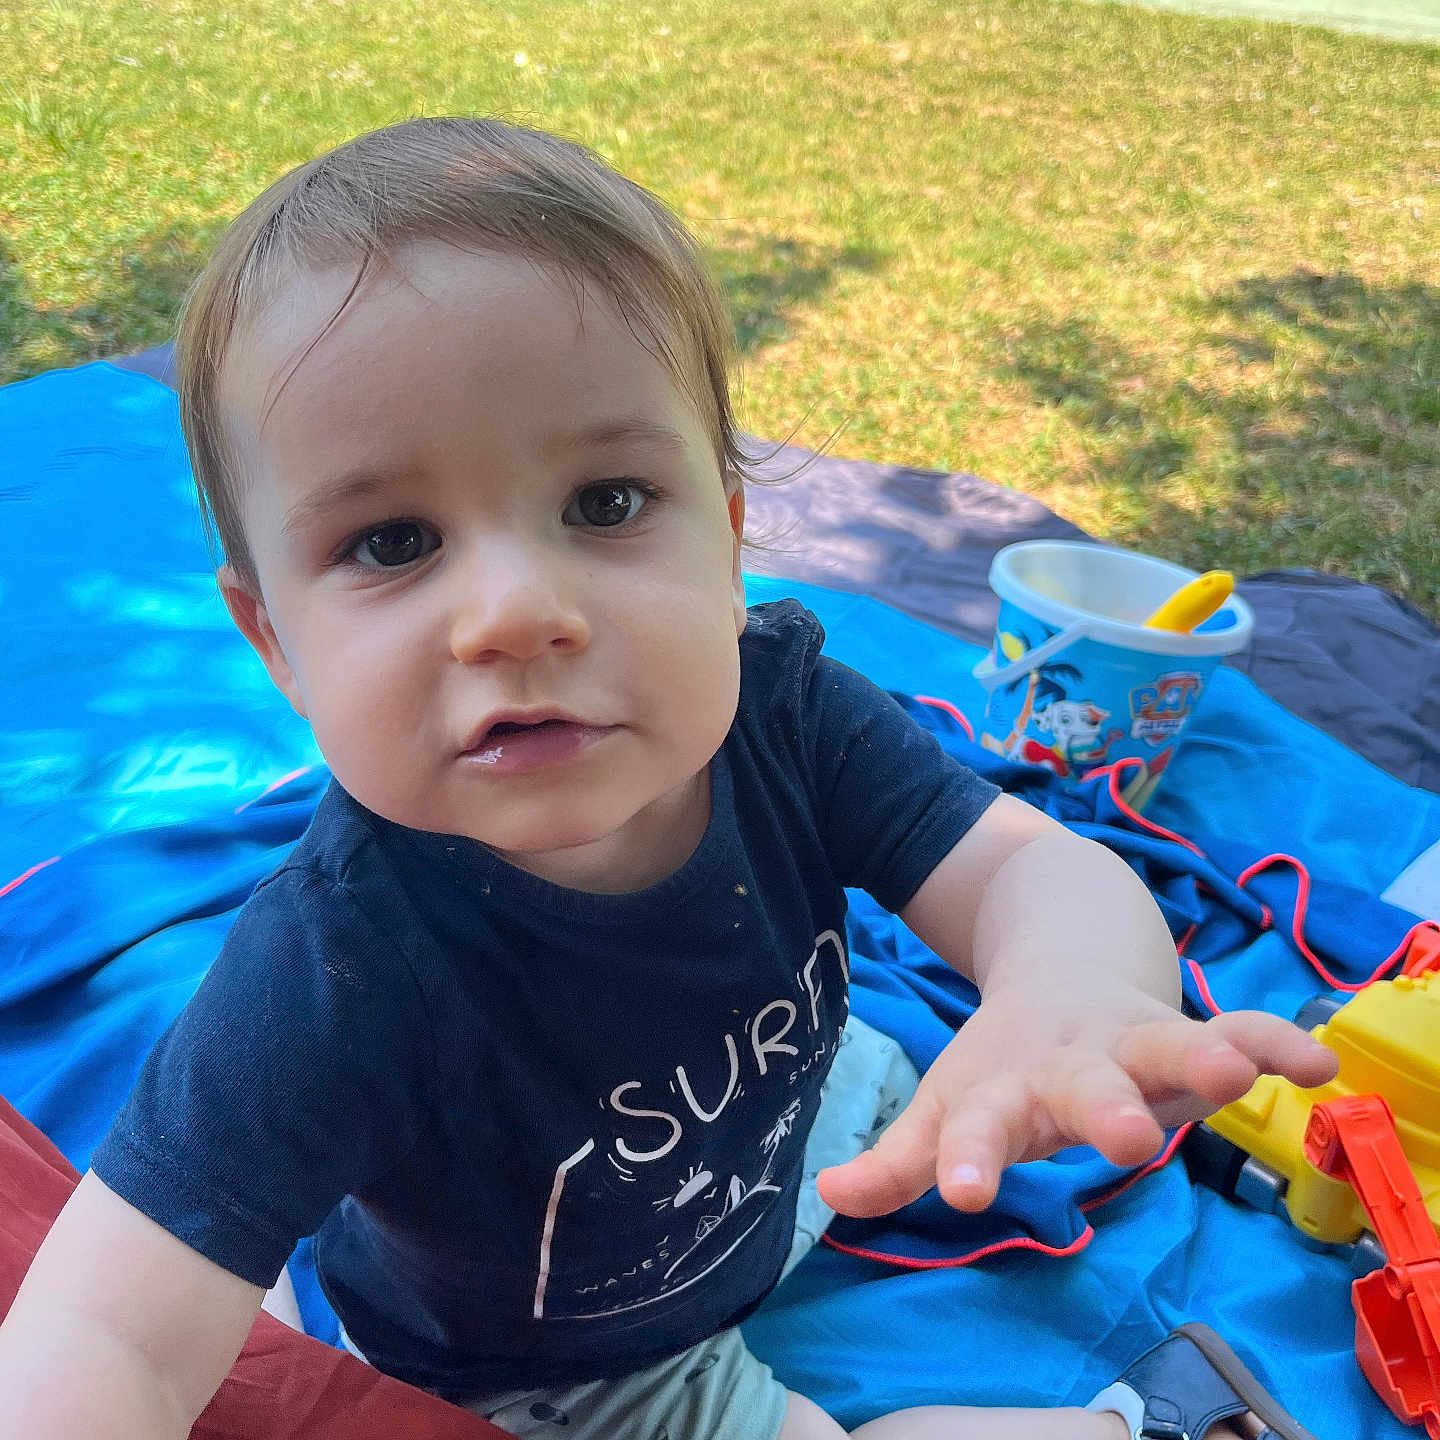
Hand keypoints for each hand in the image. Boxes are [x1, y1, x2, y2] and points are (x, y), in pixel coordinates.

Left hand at [816, 986, 1338, 1216]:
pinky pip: (1241, 1031)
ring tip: (1238, 1075)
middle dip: (1104, 1108)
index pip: (976, 1125)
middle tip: (1128, 1138)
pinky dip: (1276, 1042)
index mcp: (1003, 1086)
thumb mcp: (952, 1103)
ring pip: (1169, 1045)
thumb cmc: (1006, 1060)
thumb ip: (903, 1157)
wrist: (1060, 956)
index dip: (963, 1155)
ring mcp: (1131, 1040)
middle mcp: (1068, 1061)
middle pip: (1084, 1085)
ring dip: (1203, 1057)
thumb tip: (827, 1201)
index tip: (960, 1190)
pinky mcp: (1187, 1030)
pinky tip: (1320, 1062)